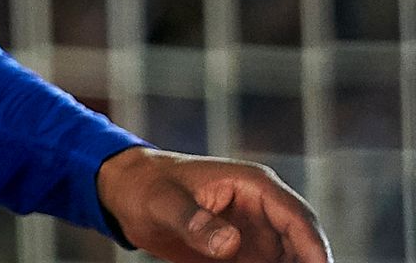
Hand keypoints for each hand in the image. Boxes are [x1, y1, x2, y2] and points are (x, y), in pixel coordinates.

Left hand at [96, 145, 331, 262]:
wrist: (126, 193)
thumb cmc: (146, 185)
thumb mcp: (163, 201)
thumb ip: (194, 220)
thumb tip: (229, 244)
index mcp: (254, 186)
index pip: (297, 217)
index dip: (314, 247)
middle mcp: (262, 211)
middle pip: (300, 245)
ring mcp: (255, 235)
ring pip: (286, 261)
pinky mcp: (242, 255)